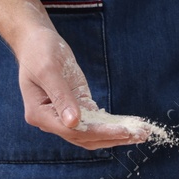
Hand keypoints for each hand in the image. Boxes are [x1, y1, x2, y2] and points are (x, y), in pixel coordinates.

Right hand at [15, 25, 142, 149]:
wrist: (36, 41)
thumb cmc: (39, 51)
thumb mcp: (49, 70)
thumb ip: (61, 97)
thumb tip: (73, 123)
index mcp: (40, 114)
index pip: (72, 131)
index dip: (98, 133)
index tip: (121, 131)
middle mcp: (52, 120)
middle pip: (85, 137)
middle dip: (113, 137)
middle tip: (139, 135)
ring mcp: (65, 115)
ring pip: (92, 132)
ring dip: (116, 134)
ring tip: (141, 133)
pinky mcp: (77, 106)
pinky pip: (95, 120)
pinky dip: (113, 123)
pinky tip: (131, 123)